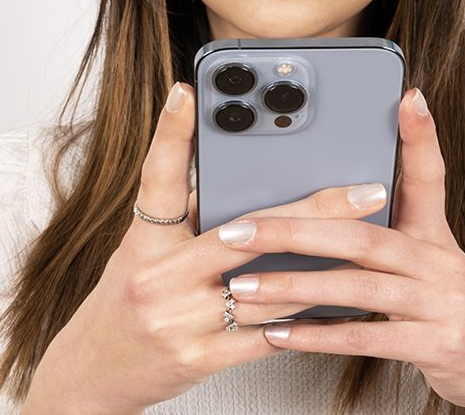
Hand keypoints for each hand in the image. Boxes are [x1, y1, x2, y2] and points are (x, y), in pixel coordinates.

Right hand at [23, 82, 392, 413]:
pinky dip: (304, 318)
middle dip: (313, 210)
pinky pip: (266, 335)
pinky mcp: (199, 357)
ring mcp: (178, 319)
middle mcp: (157, 275)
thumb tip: (234, 178)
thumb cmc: (127, 300)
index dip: (170, 133)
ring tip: (369, 246)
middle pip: (245, 232)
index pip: (157, 178)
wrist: (95, 371)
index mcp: (144, 240)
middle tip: (364, 192)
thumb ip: (185, 217)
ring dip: (324, 267)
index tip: (188, 91)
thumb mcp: (143, 250)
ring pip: (267, 286)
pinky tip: (338, 303)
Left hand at [217, 88, 464, 413]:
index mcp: (437, 237)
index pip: (430, 178)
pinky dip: (320, 336)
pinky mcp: (439, 344)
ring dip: (294, 287)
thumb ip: (392, 242)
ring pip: (358, 286)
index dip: (421, 137)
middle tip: (240, 229)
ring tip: (244, 287)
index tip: (407, 98)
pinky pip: (368, 336)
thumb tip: (330, 220)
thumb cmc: (454, 313)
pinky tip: (281, 334)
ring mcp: (443, 304)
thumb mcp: (434, 267)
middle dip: (294, 230)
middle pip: (363, 235)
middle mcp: (442, 263)